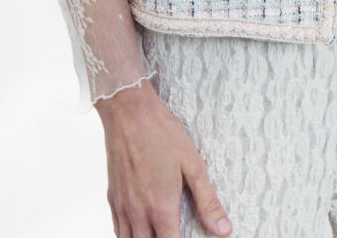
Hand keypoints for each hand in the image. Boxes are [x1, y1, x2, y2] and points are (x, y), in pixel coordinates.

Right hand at [95, 79, 232, 236]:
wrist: (129, 112)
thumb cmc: (162, 133)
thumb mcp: (193, 164)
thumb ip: (207, 201)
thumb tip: (224, 229)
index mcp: (161, 208)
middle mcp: (138, 213)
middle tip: (173, 235)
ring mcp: (122, 206)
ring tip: (157, 234)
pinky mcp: (112, 197)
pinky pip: (116, 230)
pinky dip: (126, 237)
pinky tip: (137, 232)